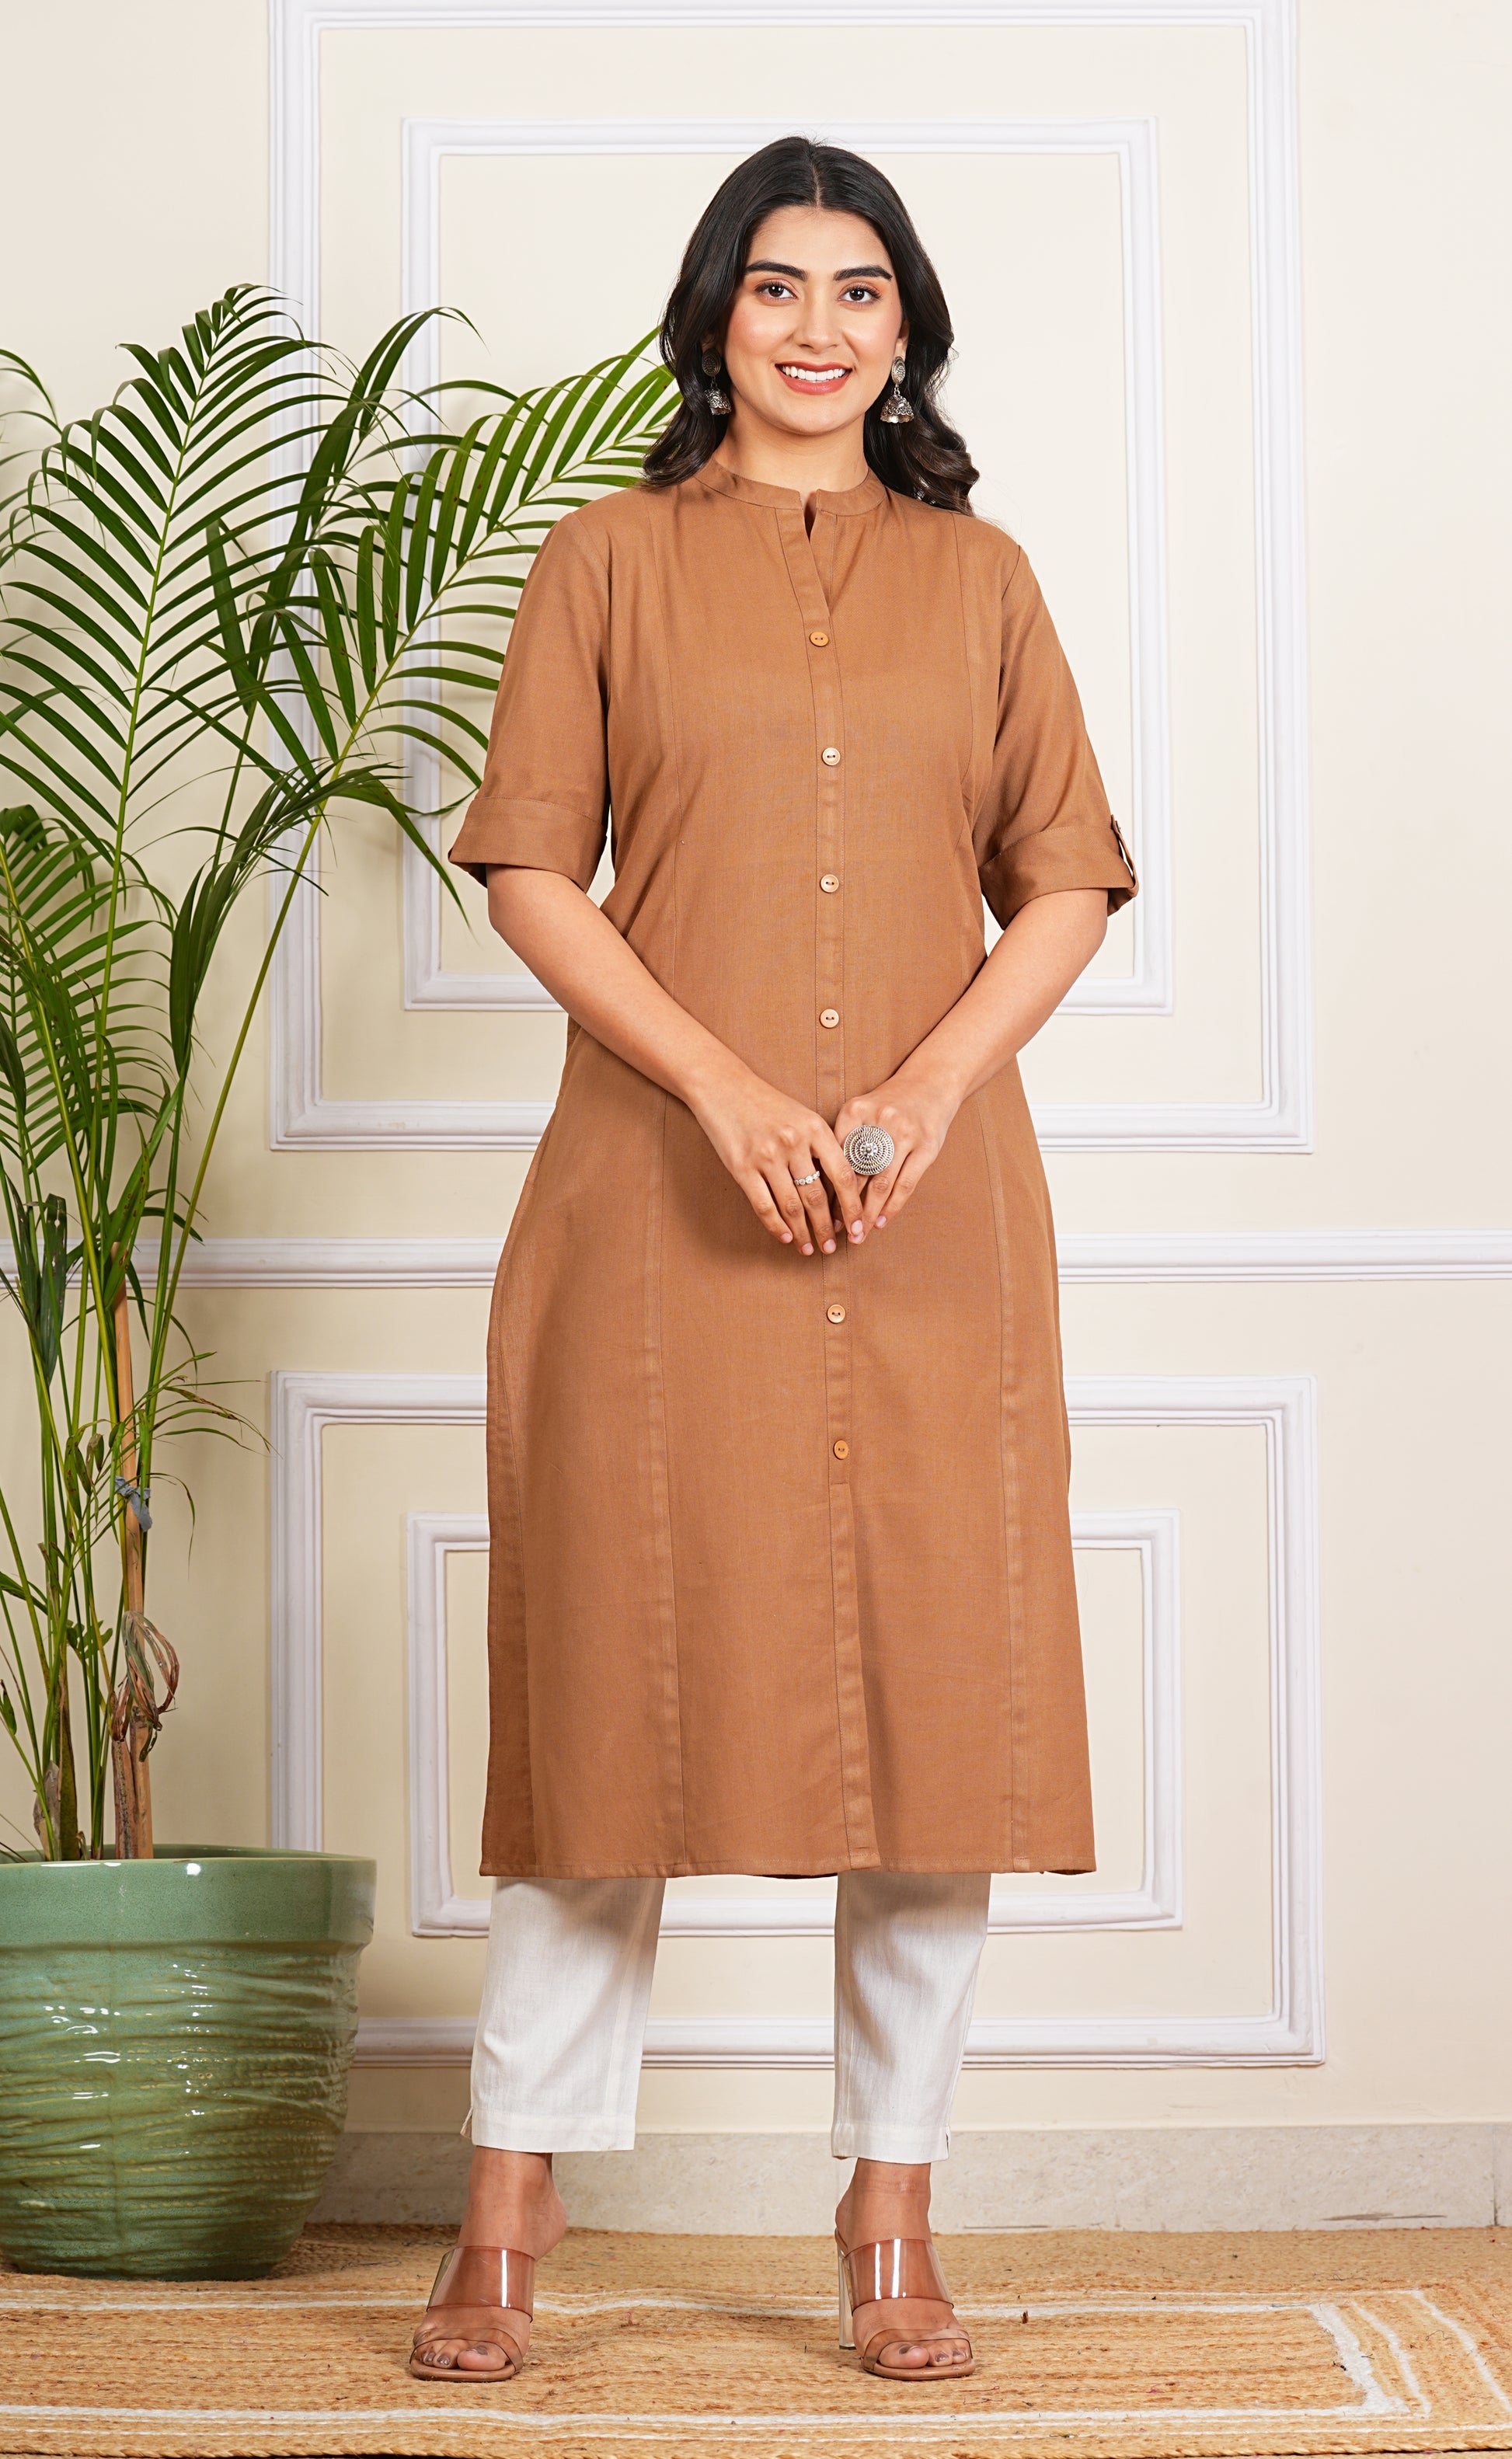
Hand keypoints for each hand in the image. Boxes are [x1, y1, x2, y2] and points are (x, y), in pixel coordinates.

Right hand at [688, 1059, 862, 1254]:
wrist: (724, 1085)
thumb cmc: (767, 1104)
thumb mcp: (802, 1116)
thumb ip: (821, 1147)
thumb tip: (840, 1189)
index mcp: (815, 1128)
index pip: (843, 1175)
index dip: (852, 1206)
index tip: (858, 1227)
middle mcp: (793, 1143)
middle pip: (817, 1196)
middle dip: (827, 1228)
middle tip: (834, 1247)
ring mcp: (766, 1156)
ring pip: (792, 1206)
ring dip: (803, 1232)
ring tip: (811, 1248)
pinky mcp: (742, 1167)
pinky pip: (764, 1205)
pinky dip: (776, 1226)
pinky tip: (785, 1237)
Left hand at [834, 1065, 960, 1235]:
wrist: (930, 1084)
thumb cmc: (887, 1106)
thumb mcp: (860, 1112)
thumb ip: (842, 1141)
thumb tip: (822, 1186)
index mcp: (855, 1111)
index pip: (835, 1157)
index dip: (826, 1188)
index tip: (818, 1212)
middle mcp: (880, 1121)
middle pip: (856, 1173)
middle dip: (845, 1207)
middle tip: (835, 1230)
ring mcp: (906, 1134)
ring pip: (881, 1184)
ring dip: (867, 1214)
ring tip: (858, 1234)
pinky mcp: (927, 1147)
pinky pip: (906, 1184)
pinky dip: (892, 1207)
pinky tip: (881, 1222)